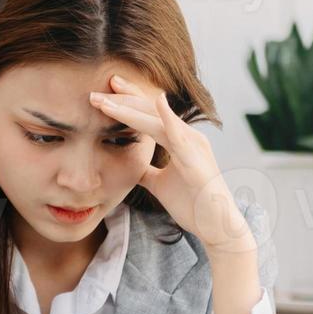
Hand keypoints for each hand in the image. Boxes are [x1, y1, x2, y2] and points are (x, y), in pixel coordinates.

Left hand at [89, 75, 254, 252]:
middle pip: (150, 110)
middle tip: (98, 88)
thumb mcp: (159, 184)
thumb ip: (146, 170)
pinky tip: (158, 100)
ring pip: (156, 120)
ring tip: (109, 97)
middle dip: (123, 99)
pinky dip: (168, 117)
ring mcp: (192, 145)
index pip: (147, 115)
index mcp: (178, 139)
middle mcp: (186, 136)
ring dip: (130, 108)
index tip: (104, 93)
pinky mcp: (195, 159)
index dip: (126, 102)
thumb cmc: (191, 204)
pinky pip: (179, 135)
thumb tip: (132, 164)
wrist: (215, 225)